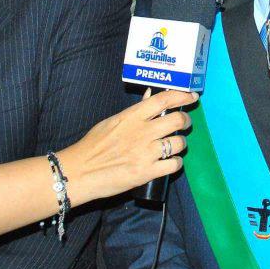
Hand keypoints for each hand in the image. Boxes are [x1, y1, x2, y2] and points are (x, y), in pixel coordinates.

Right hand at [57, 89, 196, 205]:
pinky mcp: (147, 173)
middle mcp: (142, 132)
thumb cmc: (92, 146)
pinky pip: (174, 165)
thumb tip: (151, 97)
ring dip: (180, 144)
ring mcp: (146, 153)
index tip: (191, 96)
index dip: (181, 95)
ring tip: (173, 146)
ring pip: (179, 143)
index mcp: (132, 117)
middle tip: (183, 123)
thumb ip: (134, 111)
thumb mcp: (112, 122)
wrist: (79, 173)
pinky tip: (170, 163)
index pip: (163, 100)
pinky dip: (176, 163)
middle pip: (177, 120)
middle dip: (185, 121)